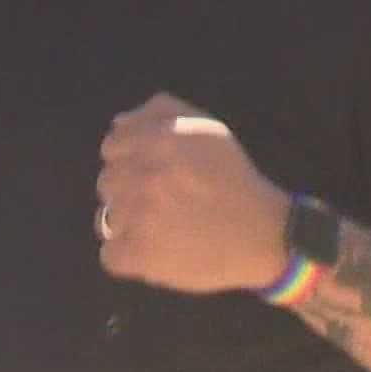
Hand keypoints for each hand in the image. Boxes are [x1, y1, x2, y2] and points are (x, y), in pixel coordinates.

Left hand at [94, 93, 291, 293]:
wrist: (265, 234)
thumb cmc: (233, 178)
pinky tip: (155, 253)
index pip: (111, 148)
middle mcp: (145, 172)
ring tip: (164, 230)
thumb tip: (118, 123)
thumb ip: (160, 112)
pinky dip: (128, 259)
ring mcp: (140, 215)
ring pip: (105, 220)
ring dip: (129, 226)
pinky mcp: (141, 254)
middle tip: (164, 205)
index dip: (129, 163)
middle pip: (106, 183)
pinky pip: (110, 256)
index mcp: (159, 139)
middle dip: (129, 193)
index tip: (153, 177)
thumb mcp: (205, 128)